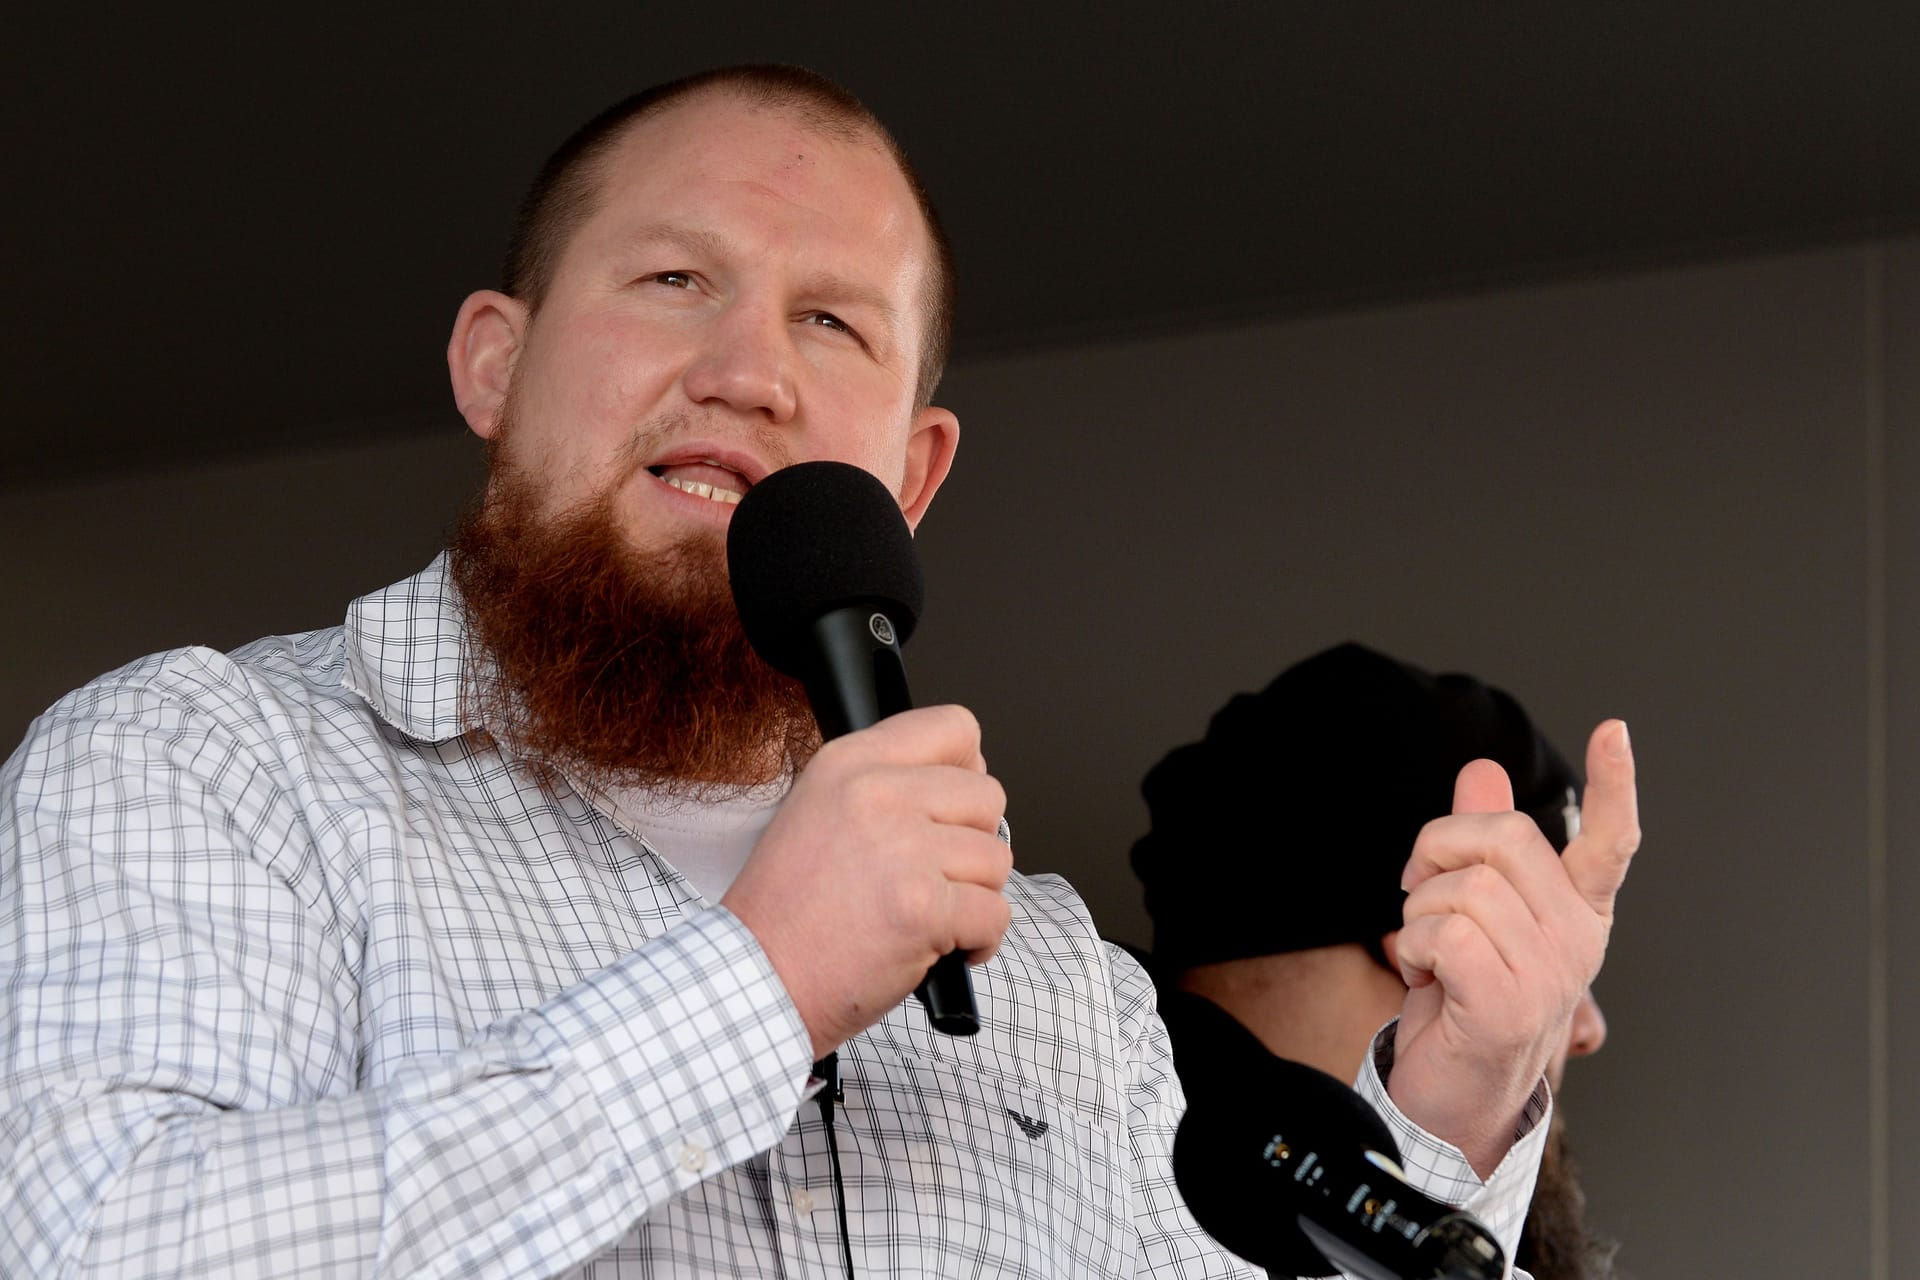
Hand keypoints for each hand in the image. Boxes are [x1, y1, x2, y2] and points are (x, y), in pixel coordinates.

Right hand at [721, 704, 1013, 1059]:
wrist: (759, 981)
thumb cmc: (786, 913)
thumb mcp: (818, 811)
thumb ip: (885, 785)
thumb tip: (963, 781)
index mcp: (850, 764)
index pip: (954, 728)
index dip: (968, 771)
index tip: (953, 809)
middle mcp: (876, 794)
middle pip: (988, 797)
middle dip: (974, 845)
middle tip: (934, 877)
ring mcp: (903, 849)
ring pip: (997, 859)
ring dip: (975, 897)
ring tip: (927, 916)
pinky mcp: (924, 906)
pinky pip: (996, 914)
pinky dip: (980, 941)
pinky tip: (939, 949)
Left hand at [1387, 719, 1639, 1175]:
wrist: (1452, 1094)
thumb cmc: (1462, 998)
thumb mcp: (1470, 911)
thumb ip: (1478, 845)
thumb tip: (1482, 770)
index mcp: (1577, 911)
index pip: (1611, 841)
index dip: (1615, 784)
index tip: (1615, 731)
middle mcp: (1578, 939)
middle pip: (1501, 837)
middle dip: (1438, 851)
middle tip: (1422, 894)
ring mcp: (1551, 974)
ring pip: (1463, 885)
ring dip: (1420, 913)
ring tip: (1431, 955)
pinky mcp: (1509, 1003)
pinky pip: (1442, 931)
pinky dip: (1414, 949)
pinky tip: (1425, 978)